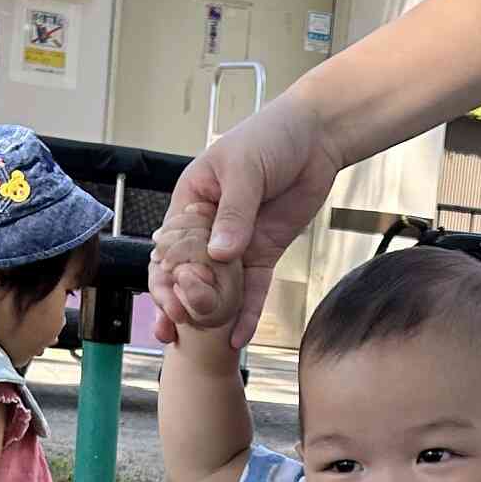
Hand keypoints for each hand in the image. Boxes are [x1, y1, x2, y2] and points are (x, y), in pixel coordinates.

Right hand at [153, 89, 342, 349]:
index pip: (169, 245)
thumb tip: (219, 255)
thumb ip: (233, 213)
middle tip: (177, 328)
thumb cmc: (269, 138)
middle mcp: (207, 228)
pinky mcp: (263, 254)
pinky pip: (252, 289)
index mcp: (190, 202)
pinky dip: (245, 313)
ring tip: (200, 344)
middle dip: (179, 302)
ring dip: (207, 316)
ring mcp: (236, 244)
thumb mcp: (244, 169)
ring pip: (217, 287)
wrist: (315, 137)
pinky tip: (237, 339)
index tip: (168, 298)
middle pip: (187, 272)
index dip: (165, 275)